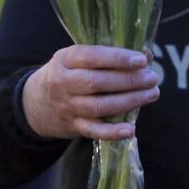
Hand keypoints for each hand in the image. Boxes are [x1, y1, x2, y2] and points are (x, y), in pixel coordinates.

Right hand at [22, 45, 159, 140]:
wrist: (35, 103)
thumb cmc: (68, 73)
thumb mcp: (79, 58)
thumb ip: (108, 56)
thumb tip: (146, 55)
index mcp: (66, 59)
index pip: (92, 56)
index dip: (117, 58)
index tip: (141, 60)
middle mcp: (64, 82)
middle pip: (97, 82)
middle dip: (128, 80)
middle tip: (152, 78)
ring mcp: (68, 106)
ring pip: (99, 106)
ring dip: (129, 101)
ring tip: (152, 94)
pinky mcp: (73, 126)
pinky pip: (93, 131)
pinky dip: (112, 132)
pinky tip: (131, 129)